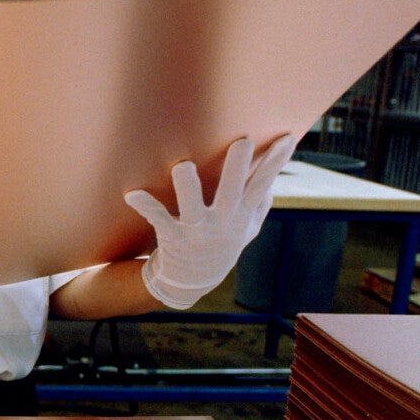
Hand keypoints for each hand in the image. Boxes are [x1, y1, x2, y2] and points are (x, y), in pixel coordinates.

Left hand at [124, 135, 295, 309]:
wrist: (193, 281)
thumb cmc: (222, 243)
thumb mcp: (247, 229)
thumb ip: (260, 204)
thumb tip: (272, 177)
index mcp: (241, 215)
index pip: (261, 185)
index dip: (274, 163)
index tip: (287, 138)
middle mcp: (222, 223)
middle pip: (232, 192)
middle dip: (237, 168)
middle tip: (242, 142)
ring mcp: (197, 231)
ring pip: (193, 207)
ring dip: (188, 187)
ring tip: (183, 166)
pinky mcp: (173, 237)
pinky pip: (159, 219)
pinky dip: (146, 206)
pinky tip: (133, 194)